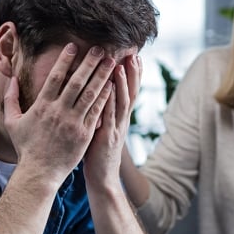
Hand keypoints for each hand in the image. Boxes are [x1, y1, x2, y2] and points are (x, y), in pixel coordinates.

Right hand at [3, 43, 115, 186]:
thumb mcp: (12, 122)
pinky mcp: (85, 133)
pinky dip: (105, 96)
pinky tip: (112, 85)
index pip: (55, 77)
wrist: (40, 173)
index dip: (64, 60)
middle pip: (77, 81)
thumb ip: (10, 99)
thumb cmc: (26, 148)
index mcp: (42, 106)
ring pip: (91, 94)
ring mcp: (74, 122)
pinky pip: (97, 111)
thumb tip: (11, 79)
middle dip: (89, 63)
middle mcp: (59, 112)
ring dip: (101, 76)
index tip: (73, 46)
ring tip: (110, 62)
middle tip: (99, 48)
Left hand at [83, 53, 141, 188]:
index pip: (129, 92)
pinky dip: (109, 101)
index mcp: (120, 118)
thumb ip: (103, 113)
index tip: (135, 56)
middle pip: (130, 93)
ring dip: (122, 83)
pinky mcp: (107, 136)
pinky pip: (108, 115)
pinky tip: (107, 88)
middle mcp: (121, 121)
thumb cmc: (98, 154)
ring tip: (120, 65)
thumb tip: (99, 96)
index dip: (133, 75)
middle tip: (134, 54)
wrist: (103, 179)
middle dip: (133, 73)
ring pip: (121, 102)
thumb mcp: (103, 129)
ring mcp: (116, 129)